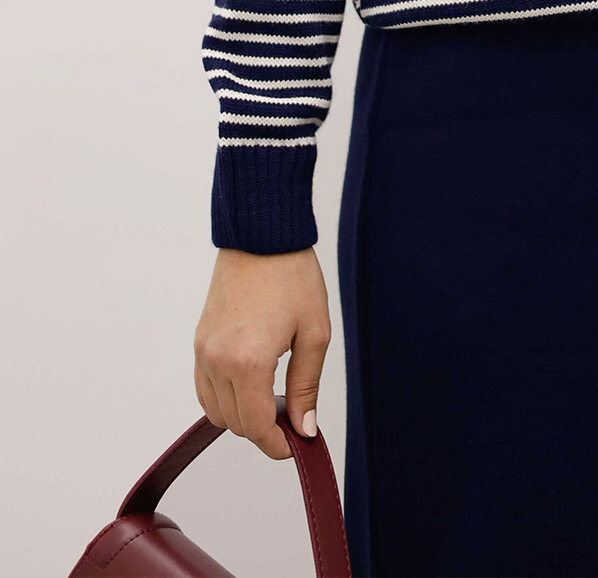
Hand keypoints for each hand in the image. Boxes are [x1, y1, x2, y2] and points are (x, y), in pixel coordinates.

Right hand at [194, 245, 330, 460]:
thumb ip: (306, 386)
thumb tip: (304, 428)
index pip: (257, 427)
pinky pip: (204, 389)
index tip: (296, 446)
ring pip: (215, 411)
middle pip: (235, 424)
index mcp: (248, 362)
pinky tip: (251, 386)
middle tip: (293, 418)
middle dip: (264, 430)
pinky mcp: (199, 341)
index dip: (278, 445)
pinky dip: (224, 398)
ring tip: (274, 399)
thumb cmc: (292, 276)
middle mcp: (217, 361)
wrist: (262, 236)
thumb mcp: (314, 332)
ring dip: (242, 416)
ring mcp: (203, 351)